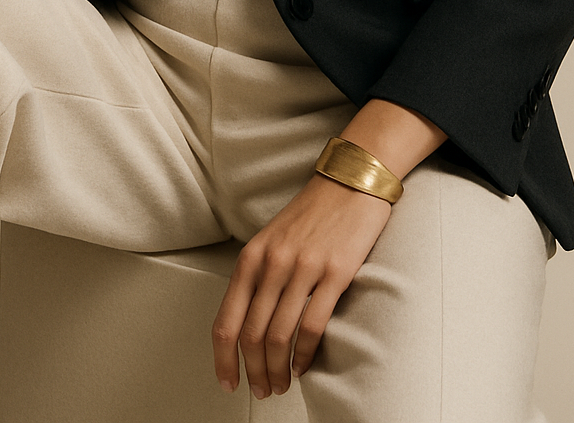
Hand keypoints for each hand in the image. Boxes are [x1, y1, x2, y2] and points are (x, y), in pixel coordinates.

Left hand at [211, 170, 391, 399]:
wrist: (350, 182)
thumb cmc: (310, 215)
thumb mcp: (271, 241)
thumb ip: (257, 278)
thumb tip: (246, 328)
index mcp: (251, 257)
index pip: (226, 321)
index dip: (223, 360)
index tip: (227, 383)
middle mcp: (272, 263)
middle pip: (252, 336)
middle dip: (253, 372)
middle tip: (262, 391)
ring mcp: (303, 268)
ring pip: (279, 336)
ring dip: (277, 370)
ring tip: (281, 385)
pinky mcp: (335, 273)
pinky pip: (312, 326)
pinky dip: (304, 355)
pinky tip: (303, 366)